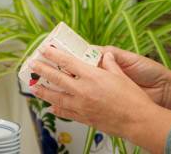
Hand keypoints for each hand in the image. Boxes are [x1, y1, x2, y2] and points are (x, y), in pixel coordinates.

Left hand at [28, 45, 161, 139]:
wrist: (137, 121)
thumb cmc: (132, 99)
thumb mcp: (121, 75)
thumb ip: (110, 64)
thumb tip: (105, 55)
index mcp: (92, 76)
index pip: (67, 62)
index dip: (53, 55)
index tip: (44, 50)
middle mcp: (83, 91)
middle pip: (57, 78)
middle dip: (42, 71)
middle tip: (32, 65)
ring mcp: (82, 106)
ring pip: (56, 98)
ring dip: (43, 92)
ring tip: (34, 88)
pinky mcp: (84, 118)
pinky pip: (66, 112)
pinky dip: (57, 109)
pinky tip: (52, 107)